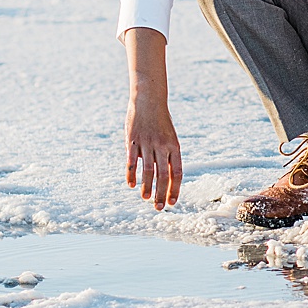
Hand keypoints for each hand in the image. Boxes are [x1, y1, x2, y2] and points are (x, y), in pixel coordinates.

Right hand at [125, 94, 181, 209]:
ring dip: (146, 187)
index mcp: (174, 147)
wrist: (149, 100)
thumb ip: (169, 157)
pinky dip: (131, 174)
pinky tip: (131, 185)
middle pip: (162, 175)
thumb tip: (168, 179)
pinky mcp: (133, 140)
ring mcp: (147, 143)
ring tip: (145, 199)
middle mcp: (162, 146)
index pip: (176, 172)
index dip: (174, 189)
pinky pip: (131, 161)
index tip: (171, 202)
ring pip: (147, 170)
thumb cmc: (161, 123)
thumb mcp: (170, 138)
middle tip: (158, 207)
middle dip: (160, 193)